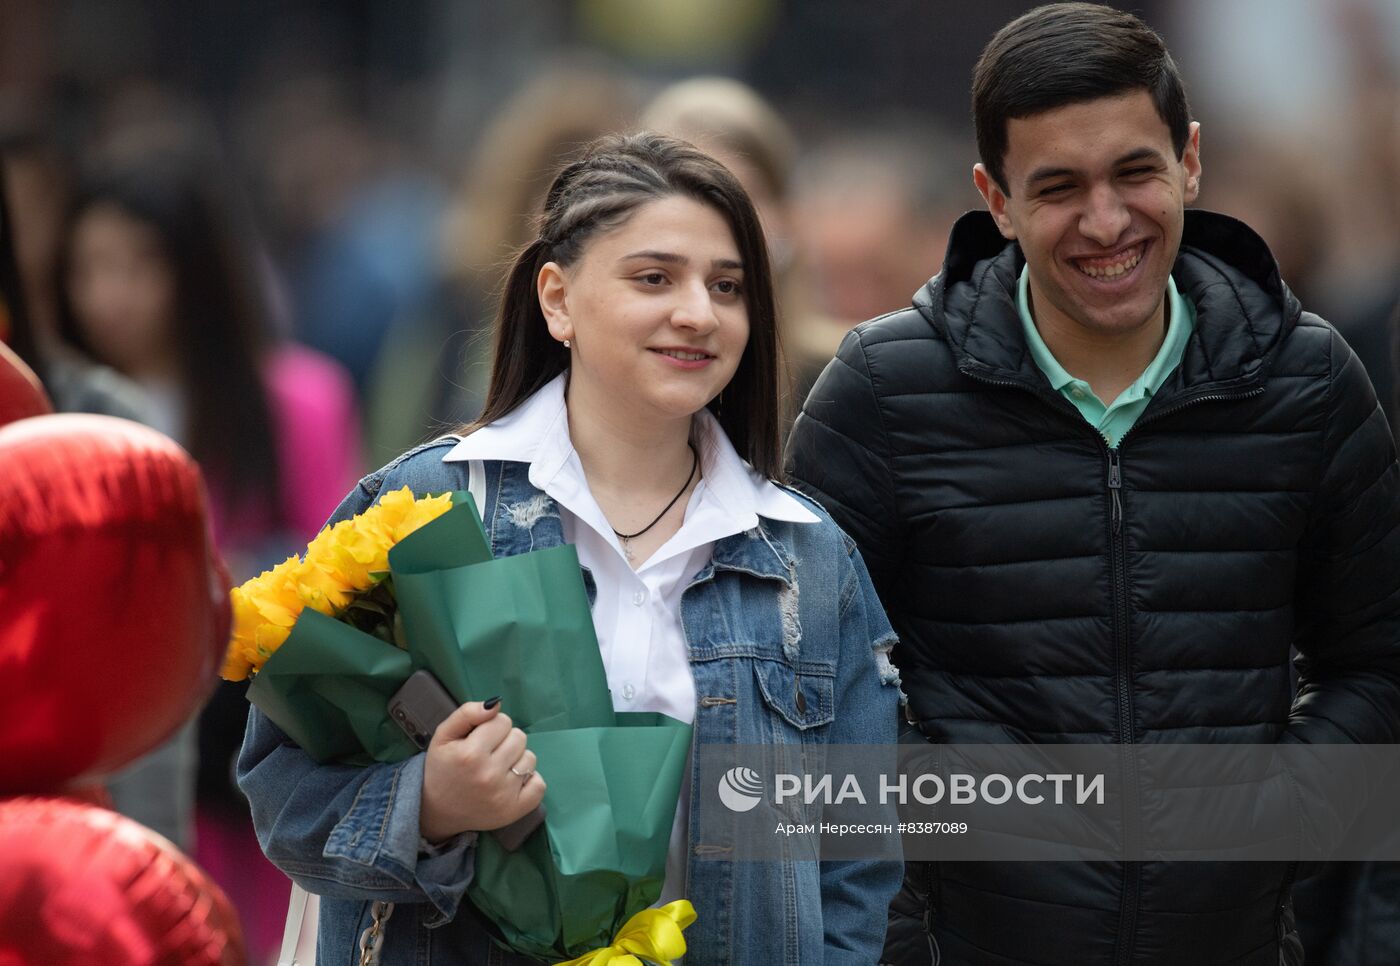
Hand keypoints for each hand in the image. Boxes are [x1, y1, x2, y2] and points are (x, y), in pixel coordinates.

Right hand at [419, 700, 545, 842]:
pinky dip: (530, 780)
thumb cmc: (442, 768)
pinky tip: (512, 781)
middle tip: (489, 753)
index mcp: (470, 754)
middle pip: (519, 737)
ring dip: (516, 759)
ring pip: (530, 758)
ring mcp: (503, 795)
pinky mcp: (514, 810)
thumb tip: (495, 705)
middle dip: (505, 741)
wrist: (436, 809)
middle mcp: (489, 775)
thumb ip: (466, 713)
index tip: (481, 738)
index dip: (492, 726)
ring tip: (498, 768)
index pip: (503, 721)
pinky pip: (539, 785)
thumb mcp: (443, 735)